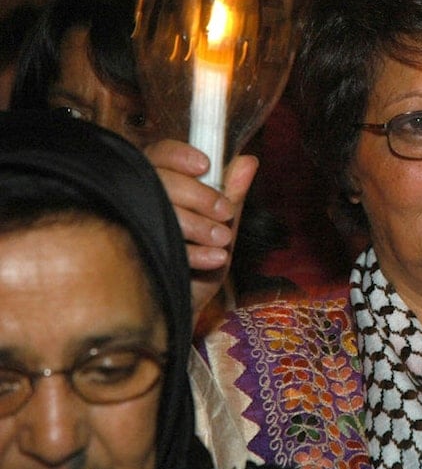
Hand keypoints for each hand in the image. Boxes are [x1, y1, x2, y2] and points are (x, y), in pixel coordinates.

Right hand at [144, 139, 258, 321]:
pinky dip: (193, 252)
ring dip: (198, 224)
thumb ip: (232, 195)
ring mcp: (126, 227)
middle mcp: (135, 202)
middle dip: (200, 195)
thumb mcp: (222, 230)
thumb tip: (248, 160)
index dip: (180, 155)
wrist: (182, 314)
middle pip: (160, 179)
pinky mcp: (126, 256)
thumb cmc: (199, 269)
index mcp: (159, 187)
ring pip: (157, 208)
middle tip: (224, 214)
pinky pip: (156, 243)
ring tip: (222, 242)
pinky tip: (213, 259)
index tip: (205, 166)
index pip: (160, 154)